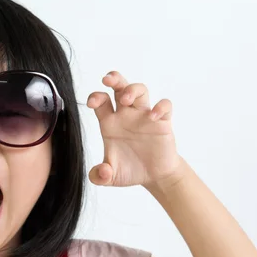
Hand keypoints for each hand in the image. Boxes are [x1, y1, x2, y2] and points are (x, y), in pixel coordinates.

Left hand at [86, 70, 182, 188]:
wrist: (153, 176)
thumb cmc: (130, 171)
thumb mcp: (110, 178)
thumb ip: (100, 176)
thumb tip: (102, 172)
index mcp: (110, 123)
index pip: (101, 101)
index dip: (95, 97)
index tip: (92, 103)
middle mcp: (126, 115)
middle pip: (120, 87)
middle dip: (114, 79)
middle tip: (107, 79)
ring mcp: (144, 117)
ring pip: (140, 90)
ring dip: (133, 89)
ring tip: (126, 99)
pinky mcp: (162, 122)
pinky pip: (164, 106)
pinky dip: (160, 107)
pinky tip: (153, 117)